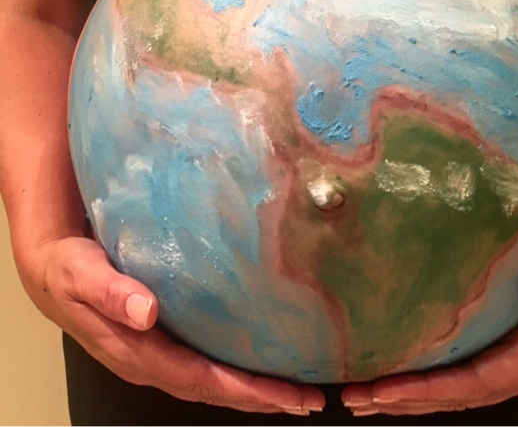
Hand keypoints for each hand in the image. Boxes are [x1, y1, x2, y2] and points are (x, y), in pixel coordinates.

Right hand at [24, 235, 323, 415]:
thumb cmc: (70, 272)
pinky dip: (238, 367)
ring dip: (256, 387)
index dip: (244, 390)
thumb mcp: (82, 274)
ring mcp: (160, 354)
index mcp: (137, 353)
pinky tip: (263, 358)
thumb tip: (146, 313)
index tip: (285, 395)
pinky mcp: (166, 339)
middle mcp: (153, 360)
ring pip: (214, 379)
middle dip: (264, 397)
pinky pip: (207, 360)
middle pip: (215, 388)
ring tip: (298, 388)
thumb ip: (111, 293)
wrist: (56, 270)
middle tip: (310, 398)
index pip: (200, 379)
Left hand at [342, 227, 517, 415]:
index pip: (478, 383)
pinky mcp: (500, 340)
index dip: (430, 390)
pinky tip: (392, 362)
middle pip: (455, 394)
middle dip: (404, 399)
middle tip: (354, 396)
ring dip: (406, 391)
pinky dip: (422, 371)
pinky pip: (457, 364)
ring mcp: (510, 356)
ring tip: (360, 390)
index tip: (385, 389)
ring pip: (452, 385)